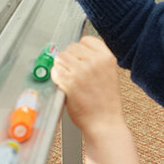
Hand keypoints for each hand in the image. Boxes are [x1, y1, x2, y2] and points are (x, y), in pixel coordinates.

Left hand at [51, 36, 142, 163]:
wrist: (104, 122)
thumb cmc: (105, 101)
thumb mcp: (107, 73)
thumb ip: (94, 60)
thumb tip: (73, 52)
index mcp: (107, 57)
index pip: (86, 40)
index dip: (79, 50)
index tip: (79, 58)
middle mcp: (95, 61)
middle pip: (71, 48)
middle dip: (69, 59)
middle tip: (73, 72)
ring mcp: (82, 71)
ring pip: (61, 57)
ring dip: (61, 67)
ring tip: (68, 79)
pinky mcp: (70, 82)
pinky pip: (55, 71)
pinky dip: (56, 77)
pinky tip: (63, 84)